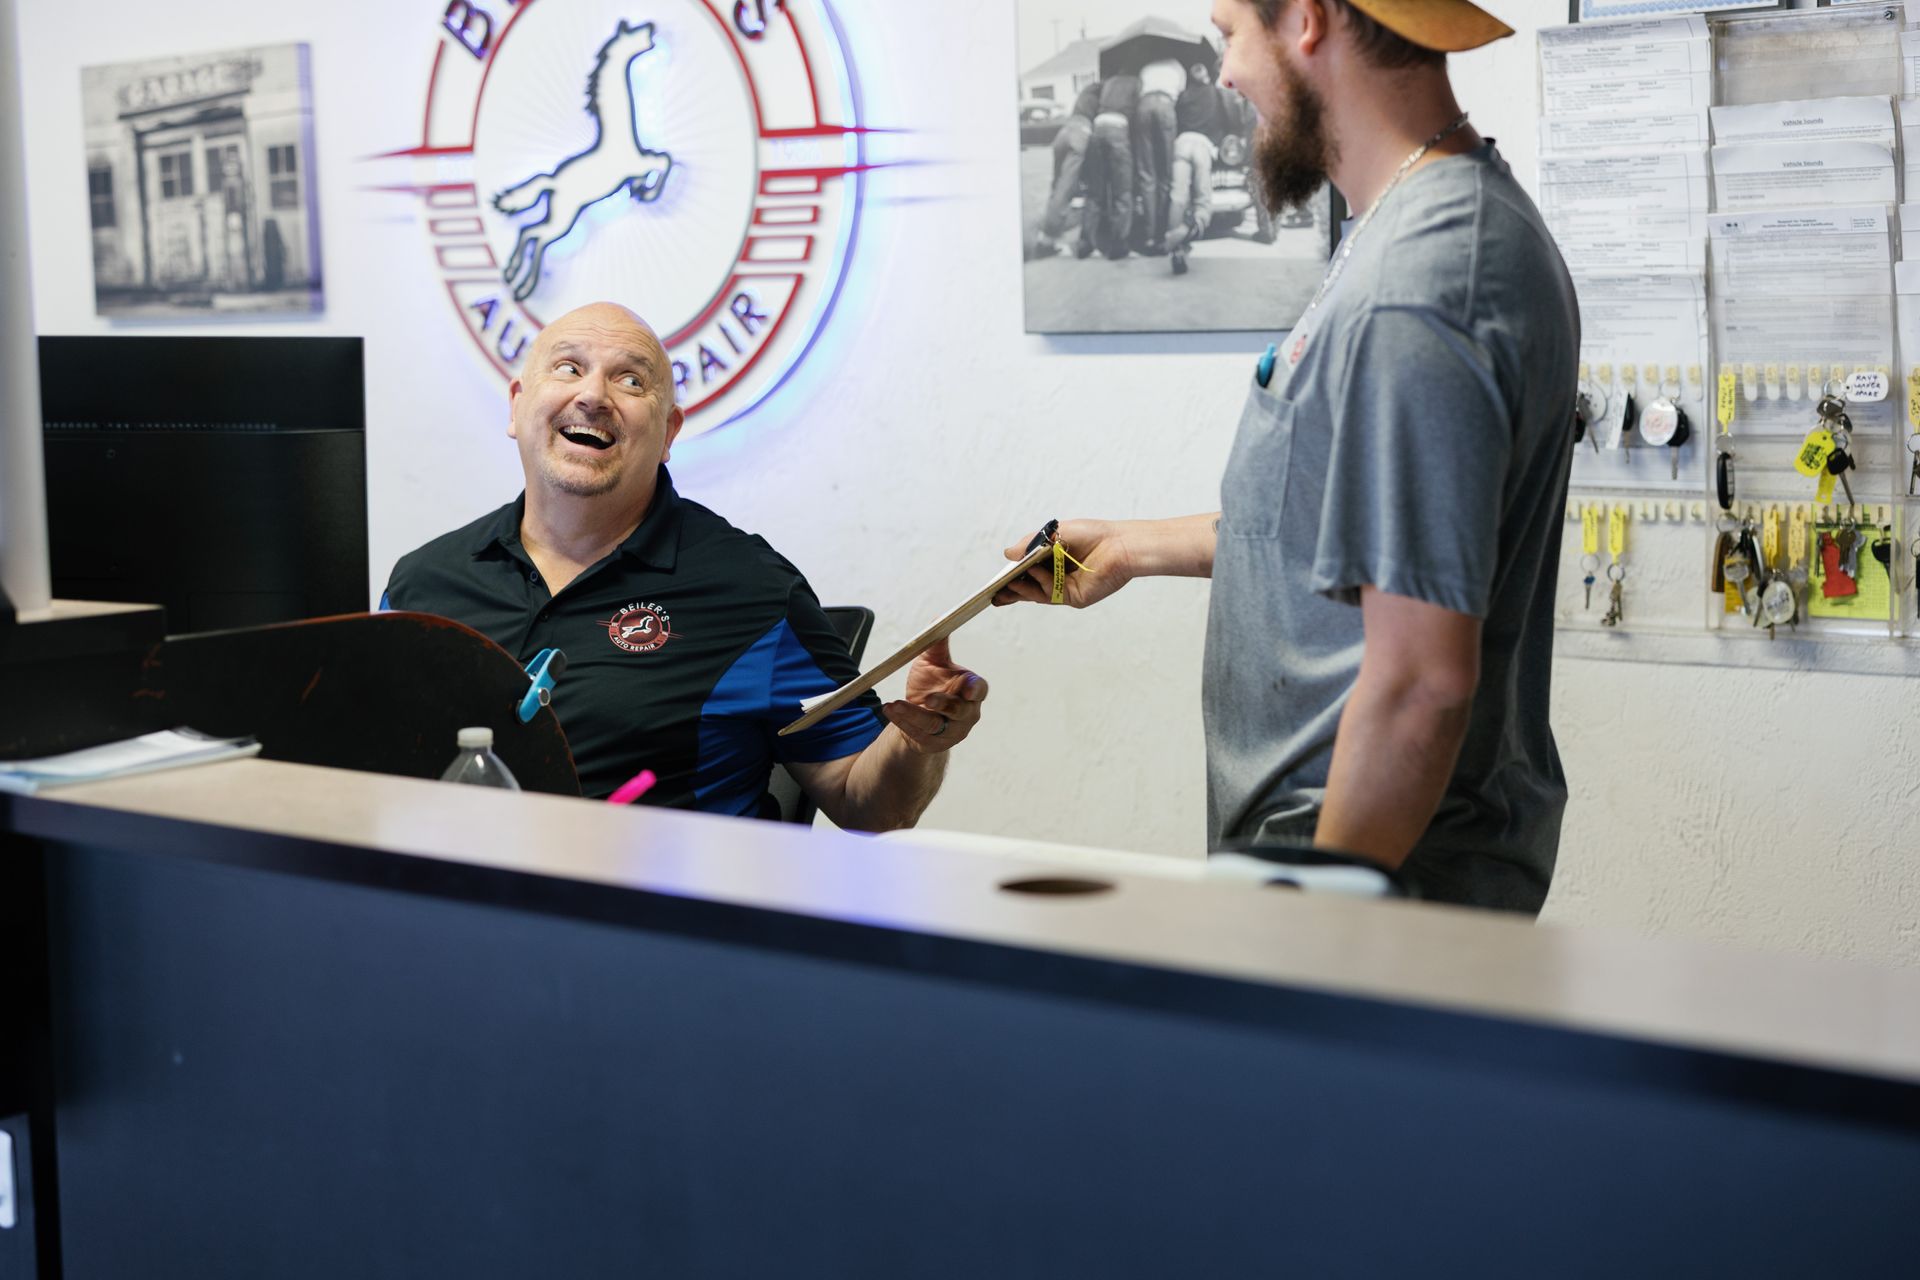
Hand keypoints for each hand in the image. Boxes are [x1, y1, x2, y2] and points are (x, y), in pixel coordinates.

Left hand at [882, 638, 986, 752]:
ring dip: (914, 714)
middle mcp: (966, 713)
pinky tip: (889, 709)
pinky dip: (902, 720)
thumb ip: (937, 644)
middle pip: (959, 711)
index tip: (968, 689)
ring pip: (934, 724)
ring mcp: (951, 731)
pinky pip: (917, 732)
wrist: (916, 716)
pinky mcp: (933, 742)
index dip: (976, 690)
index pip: (980, 690)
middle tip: (927, 698)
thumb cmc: (931, 685)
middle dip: (944, 704)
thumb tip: (940, 618)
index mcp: (970, 690)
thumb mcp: (933, 663)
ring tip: (895, 704)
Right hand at [992, 518, 1135, 609]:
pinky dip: (1038, 583)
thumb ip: (1030, 544)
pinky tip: (1030, 574)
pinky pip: (1050, 593)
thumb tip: (1008, 554)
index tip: (997, 580)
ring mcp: (1065, 588)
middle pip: (1029, 587)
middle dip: (1011, 590)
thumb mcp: (1053, 534)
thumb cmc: (1092, 535)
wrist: (1118, 546)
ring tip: (1006, 585)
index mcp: (1054, 560)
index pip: (1028, 571)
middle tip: (993, 592)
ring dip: (1020, 590)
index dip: (1012, 576)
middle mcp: (1059, 576)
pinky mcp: (1074, 597)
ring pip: (1036, 593)